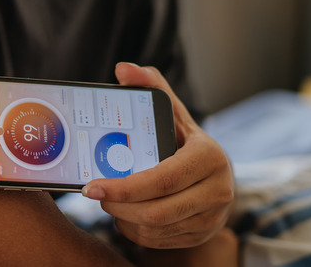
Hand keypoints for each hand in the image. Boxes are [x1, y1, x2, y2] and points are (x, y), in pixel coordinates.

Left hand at [82, 62, 234, 248]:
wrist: (218, 175)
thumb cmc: (185, 140)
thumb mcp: (174, 113)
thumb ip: (152, 88)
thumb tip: (124, 69)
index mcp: (209, 157)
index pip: (162, 178)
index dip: (124, 186)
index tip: (91, 185)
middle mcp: (218, 190)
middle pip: (157, 210)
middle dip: (117, 204)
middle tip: (93, 192)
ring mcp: (213, 218)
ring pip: (155, 229)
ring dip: (123, 217)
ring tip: (109, 199)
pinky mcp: (202, 236)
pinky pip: (158, 241)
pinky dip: (134, 230)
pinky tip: (125, 213)